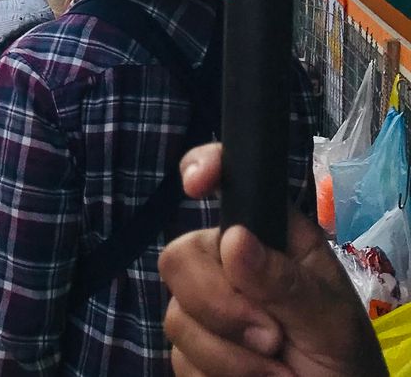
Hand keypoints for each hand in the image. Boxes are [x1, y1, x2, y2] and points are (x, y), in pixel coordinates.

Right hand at [159, 143, 386, 376]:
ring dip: (229, 356)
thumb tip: (233, 239)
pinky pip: (178, 356)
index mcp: (269, 237)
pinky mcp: (191, 349)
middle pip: (180, 258)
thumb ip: (284, 283)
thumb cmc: (345, 359)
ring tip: (278, 372)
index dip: (203, 167)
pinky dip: (218, 376)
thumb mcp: (330, 320)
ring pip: (177, 316)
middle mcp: (228, 262)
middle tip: (271, 338)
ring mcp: (204, 306)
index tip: (195, 185)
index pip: (229, 182)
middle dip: (220, 306)